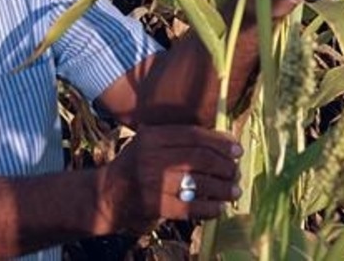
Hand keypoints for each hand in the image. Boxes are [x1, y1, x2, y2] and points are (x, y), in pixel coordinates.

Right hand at [95, 125, 242, 230]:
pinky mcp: (155, 205)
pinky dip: (210, 208)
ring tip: (234, 191)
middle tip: (236, 172)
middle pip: (200, 158)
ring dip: (223, 188)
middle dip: (225, 166)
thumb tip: (223, 140)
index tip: (237, 149)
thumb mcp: (149, 143)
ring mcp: (153, 182)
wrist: (107, 195)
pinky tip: (219, 208)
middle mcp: (151, 157)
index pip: (194, 135)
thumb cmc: (135, 166)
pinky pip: (191, 207)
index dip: (220, 142)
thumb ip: (179, 139)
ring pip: (199, 183)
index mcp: (152, 136)